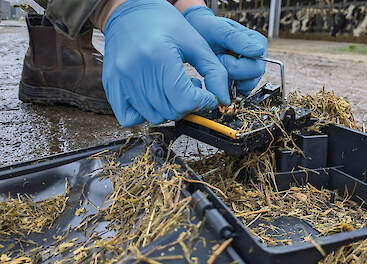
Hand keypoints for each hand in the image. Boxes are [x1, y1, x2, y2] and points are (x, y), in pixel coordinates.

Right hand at [102, 0, 229, 126]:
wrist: (130, 11)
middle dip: (188, 105)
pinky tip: (155, 98)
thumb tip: (223, 100)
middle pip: (171, 111)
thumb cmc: (163, 23)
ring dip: (170, 109)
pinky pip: (129, 118)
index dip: (202, 102)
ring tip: (174, 89)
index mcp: (159, 56)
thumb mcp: (195, 42)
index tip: (208, 96)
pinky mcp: (111, 85)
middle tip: (192, 89)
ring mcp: (120, 80)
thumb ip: (214, 71)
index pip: (184, 100)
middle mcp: (136, 70)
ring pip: (154, 117)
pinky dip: (145, 115)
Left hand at [183, 6, 267, 95]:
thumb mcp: (219, 31)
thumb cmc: (206, 29)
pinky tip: (217, 77)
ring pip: (245, 89)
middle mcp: (258, 58)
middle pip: (251, 81)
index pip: (254, 68)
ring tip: (217, 67)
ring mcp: (250, 72)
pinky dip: (226, 89)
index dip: (234, 67)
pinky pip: (238, 94)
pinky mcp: (241, 81)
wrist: (194, 33)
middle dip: (230, 75)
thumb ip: (239, 40)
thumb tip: (258, 51)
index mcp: (258, 44)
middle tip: (217, 62)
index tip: (219, 56)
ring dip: (227, 82)